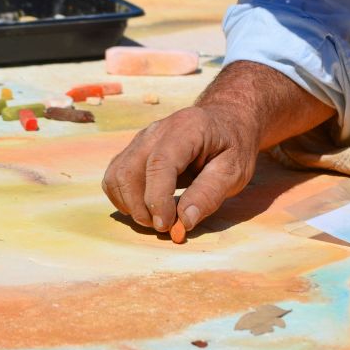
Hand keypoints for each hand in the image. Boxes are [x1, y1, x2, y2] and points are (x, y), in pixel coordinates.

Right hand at [102, 106, 259, 233]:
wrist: (224, 122)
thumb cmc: (232, 147)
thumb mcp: (234, 171)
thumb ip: (209, 195)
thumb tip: (183, 222)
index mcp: (187, 129)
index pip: (159, 163)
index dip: (157, 199)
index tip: (166, 225)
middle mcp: (157, 130)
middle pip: (129, 170)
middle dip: (141, 208)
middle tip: (165, 227)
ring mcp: (141, 139)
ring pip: (117, 175)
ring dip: (130, 205)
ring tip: (155, 219)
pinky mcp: (133, 150)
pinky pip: (115, 176)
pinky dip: (123, 198)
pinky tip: (144, 208)